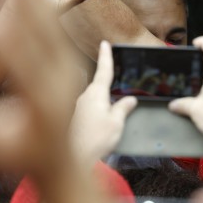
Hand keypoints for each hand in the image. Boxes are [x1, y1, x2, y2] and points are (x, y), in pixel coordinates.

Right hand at [0, 0, 96, 175]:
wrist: (63, 159)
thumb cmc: (25, 155)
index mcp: (40, 100)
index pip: (22, 57)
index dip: (11, 28)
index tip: (0, 5)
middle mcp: (59, 83)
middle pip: (42, 34)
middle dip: (27, 0)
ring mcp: (69, 76)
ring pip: (55, 32)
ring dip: (41, 1)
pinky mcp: (72, 72)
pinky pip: (60, 38)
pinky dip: (50, 15)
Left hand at [70, 41, 137, 165]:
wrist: (72, 159)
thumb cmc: (95, 140)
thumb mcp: (116, 123)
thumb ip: (123, 108)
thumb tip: (129, 99)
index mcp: (95, 94)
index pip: (103, 70)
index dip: (106, 56)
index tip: (105, 43)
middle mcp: (83, 97)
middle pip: (99, 84)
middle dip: (107, 82)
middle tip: (118, 82)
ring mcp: (77, 108)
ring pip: (94, 97)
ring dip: (103, 100)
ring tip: (112, 112)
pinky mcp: (74, 118)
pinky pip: (89, 108)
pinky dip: (97, 110)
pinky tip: (102, 121)